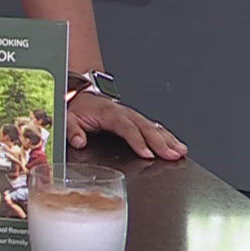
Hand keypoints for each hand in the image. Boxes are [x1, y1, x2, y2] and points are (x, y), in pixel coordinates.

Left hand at [69, 94, 187, 160]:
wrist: (82, 95)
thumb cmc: (78, 108)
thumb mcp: (68, 117)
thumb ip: (72, 129)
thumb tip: (79, 141)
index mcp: (109, 113)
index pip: (126, 128)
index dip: (137, 141)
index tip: (147, 154)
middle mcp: (125, 113)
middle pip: (145, 128)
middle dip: (160, 142)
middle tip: (173, 155)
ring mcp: (133, 116)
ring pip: (154, 126)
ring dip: (168, 139)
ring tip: (181, 151)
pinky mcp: (137, 120)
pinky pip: (154, 127)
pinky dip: (167, 136)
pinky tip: (177, 145)